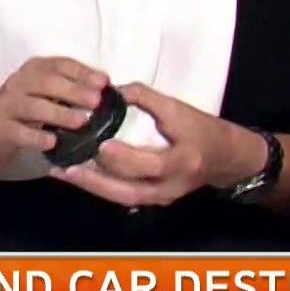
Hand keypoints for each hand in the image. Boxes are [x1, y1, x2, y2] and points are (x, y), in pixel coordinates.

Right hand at [0, 57, 106, 173]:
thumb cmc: (25, 109)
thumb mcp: (45, 93)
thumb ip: (71, 89)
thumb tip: (108, 91)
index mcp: (34, 69)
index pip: (60, 65)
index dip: (83, 72)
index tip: (104, 82)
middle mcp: (19, 82)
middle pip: (47, 82)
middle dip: (74, 91)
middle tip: (96, 101)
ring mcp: (6, 105)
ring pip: (34, 107)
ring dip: (59, 114)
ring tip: (81, 122)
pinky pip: (18, 132)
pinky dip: (35, 137)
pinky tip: (52, 143)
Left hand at [51, 82, 257, 207]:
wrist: (224, 157)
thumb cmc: (202, 129)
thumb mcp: (180, 109)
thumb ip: (148, 99)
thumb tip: (113, 90)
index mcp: (182, 161)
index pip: (151, 164)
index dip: (125, 158)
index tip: (101, 145)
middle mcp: (170, 187)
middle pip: (129, 191)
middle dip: (96, 181)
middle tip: (67, 168)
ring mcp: (161, 198)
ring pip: (122, 198)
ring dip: (92, 187)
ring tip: (64, 173)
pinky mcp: (154, 200)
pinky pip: (124, 196)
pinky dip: (101, 187)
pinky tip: (81, 176)